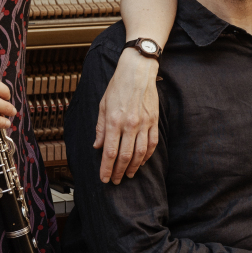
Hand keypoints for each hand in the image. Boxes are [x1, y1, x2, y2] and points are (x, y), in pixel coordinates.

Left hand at [94, 47, 159, 183]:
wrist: (138, 71)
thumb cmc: (118, 86)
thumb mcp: (103, 105)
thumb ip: (100, 127)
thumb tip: (97, 146)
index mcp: (114, 121)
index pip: (109, 152)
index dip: (106, 168)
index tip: (104, 179)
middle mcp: (129, 124)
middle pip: (124, 156)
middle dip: (118, 171)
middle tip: (115, 181)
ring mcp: (144, 123)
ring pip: (140, 153)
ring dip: (133, 167)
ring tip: (127, 175)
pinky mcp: (154, 121)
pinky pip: (152, 144)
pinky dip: (147, 156)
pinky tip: (141, 162)